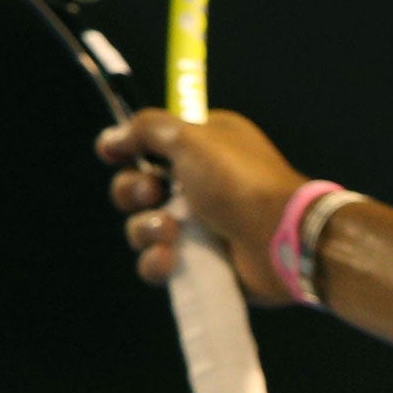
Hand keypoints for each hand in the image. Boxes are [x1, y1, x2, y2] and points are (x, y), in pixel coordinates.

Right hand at [97, 110, 306, 303]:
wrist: (280, 237)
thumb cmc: (239, 181)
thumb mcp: (193, 138)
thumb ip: (148, 130)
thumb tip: (112, 136)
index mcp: (203, 148)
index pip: (151, 146)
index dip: (127, 150)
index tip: (113, 154)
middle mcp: (201, 183)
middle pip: (138, 187)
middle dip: (133, 191)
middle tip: (154, 194)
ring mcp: (201, 224)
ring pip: (142, 227)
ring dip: (145, 229)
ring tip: (170, 232)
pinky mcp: (201, 261)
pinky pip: (157, 262)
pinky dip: (157, 261)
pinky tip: (171, 259)